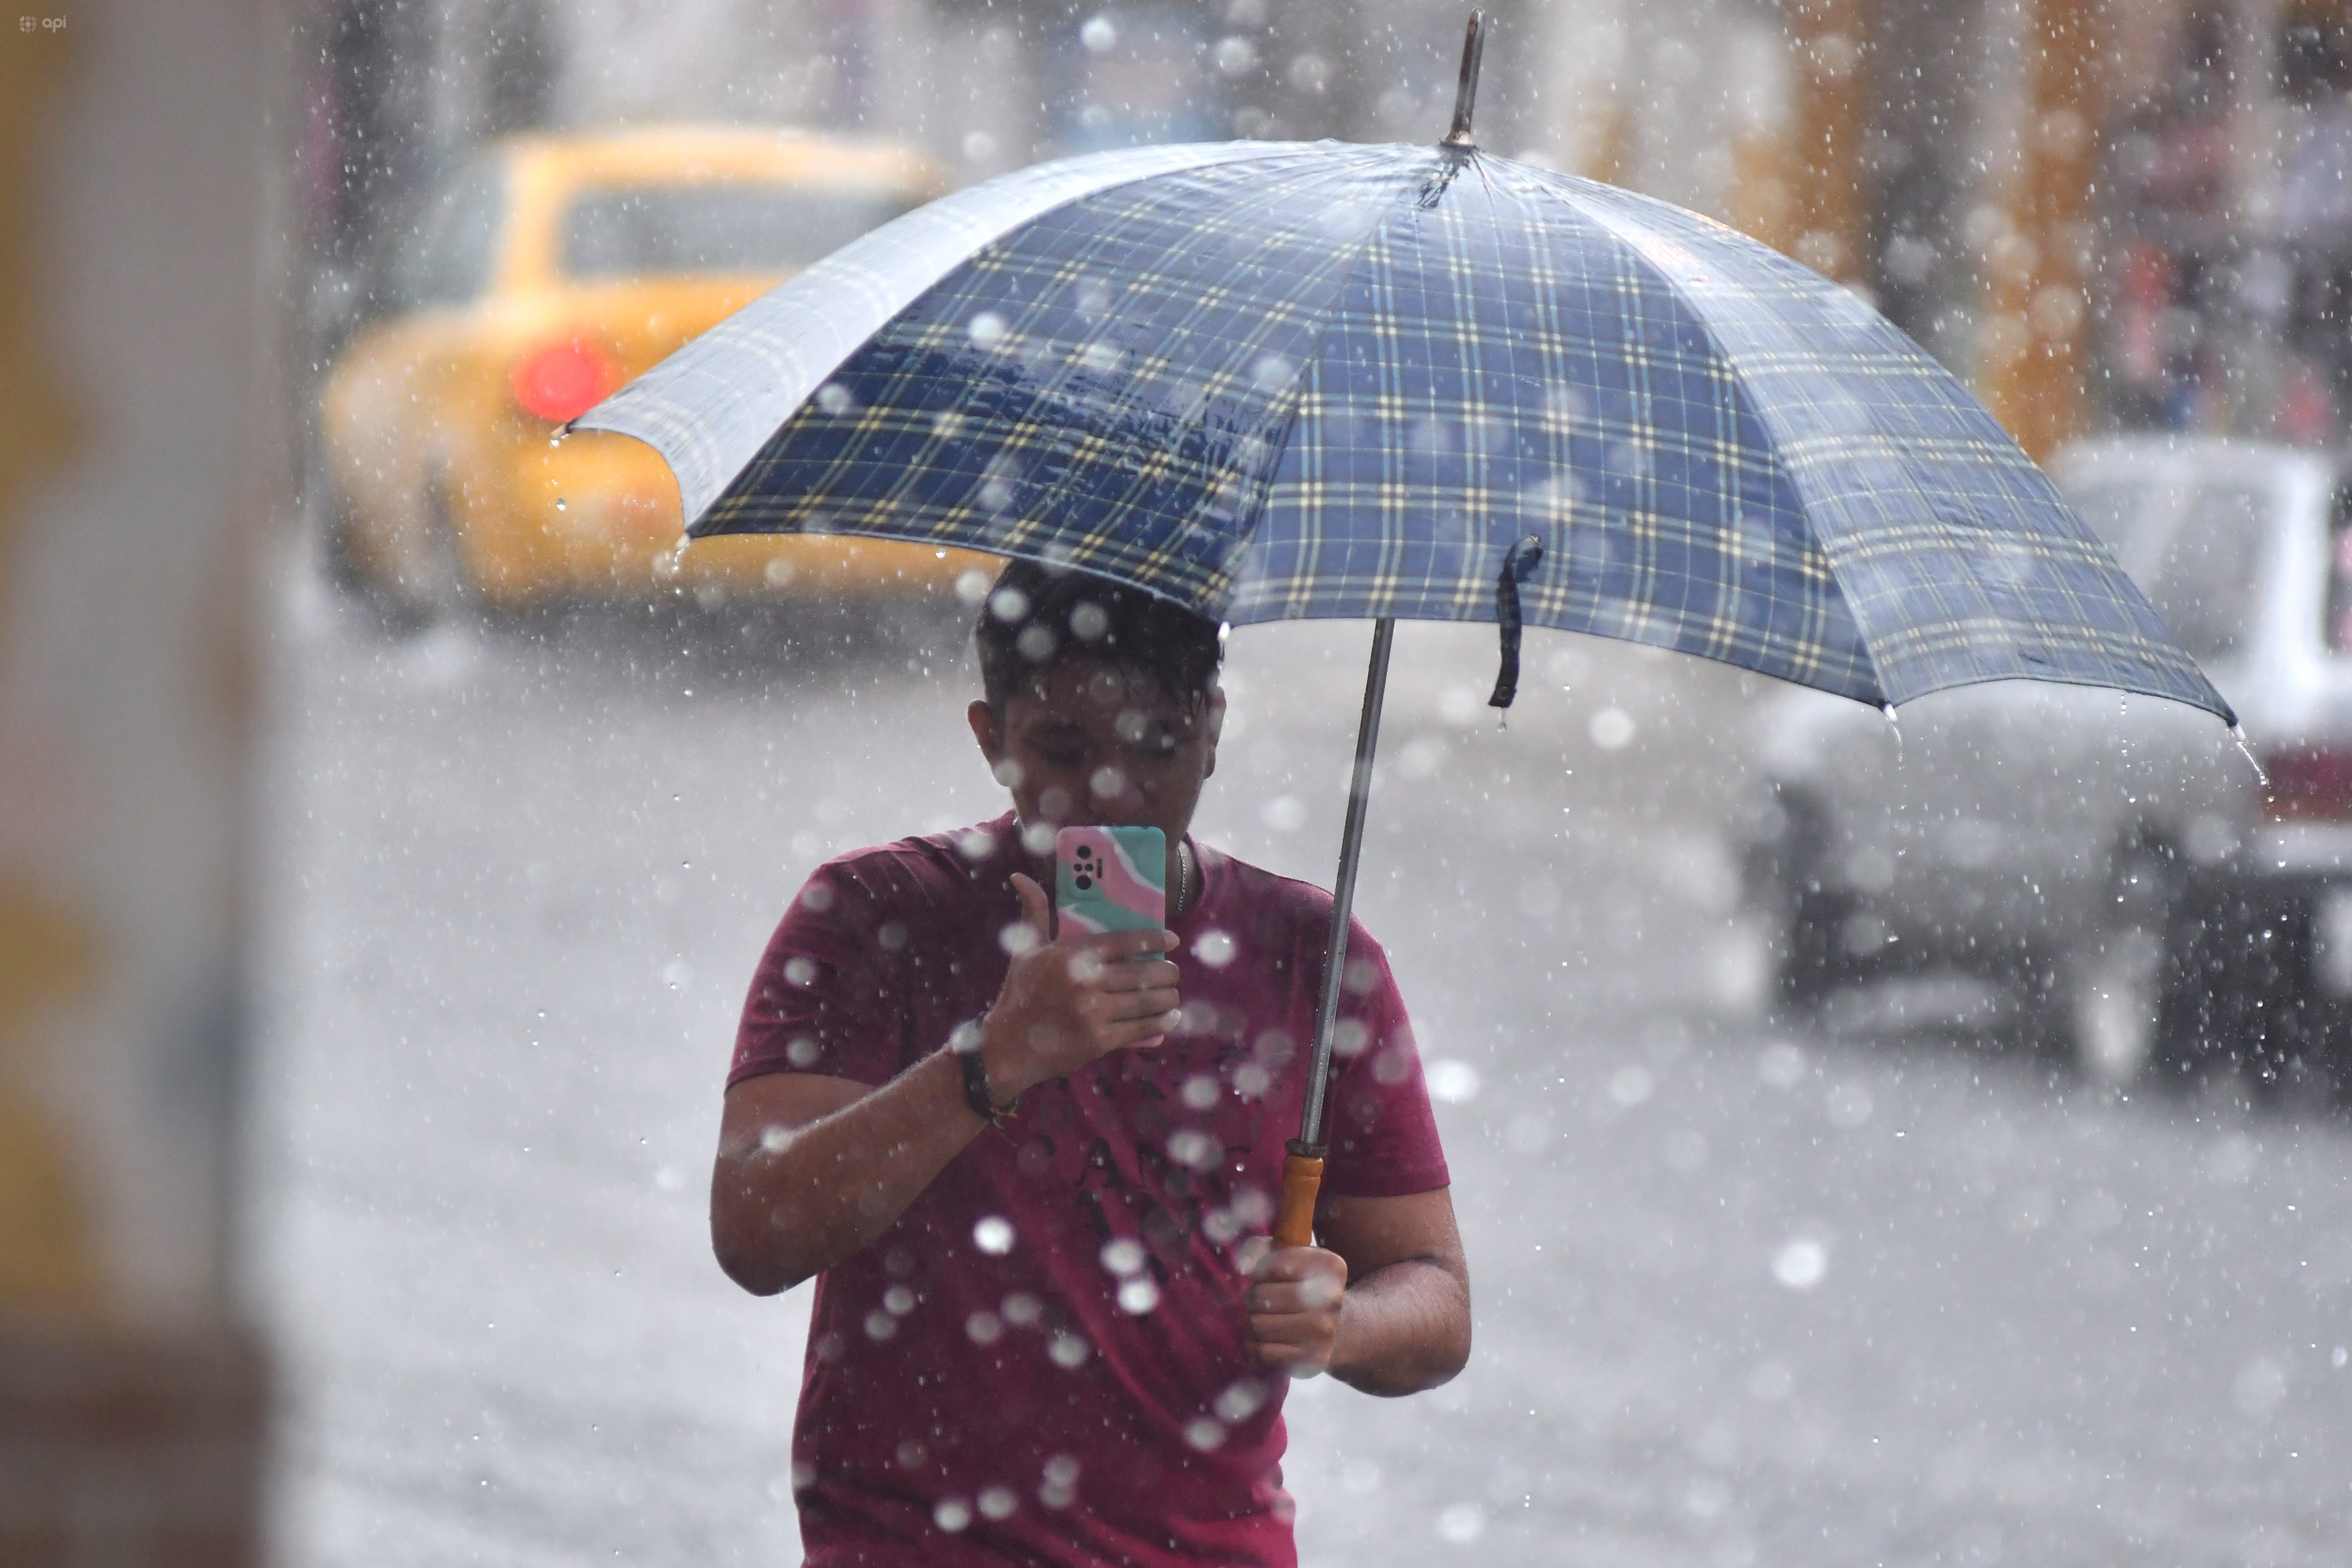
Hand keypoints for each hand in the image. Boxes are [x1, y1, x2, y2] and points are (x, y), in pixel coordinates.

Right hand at [978, 872, 1180, 1098]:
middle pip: (1143, 972)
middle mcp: (1084, 981)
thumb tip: (1021, 876)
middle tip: (1173, 972)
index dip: (1154, 939)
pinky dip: (1160, 1022)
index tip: (1172, 939)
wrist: (1008, 1046)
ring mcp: (1093, 1012)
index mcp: (1070, 954)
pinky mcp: (1099, 1040)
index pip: (1124, 941)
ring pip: (1147, 1000)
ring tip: (1173, 994)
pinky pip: (1140, 1028)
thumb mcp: (1025, 950)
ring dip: (1168, 997)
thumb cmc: (1019, 993)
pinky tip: (1169, 1018)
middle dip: (1167, 972)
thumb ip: (1033, 912)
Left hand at [1236, 1236, 1348, 1378]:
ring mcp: (1324, 1331)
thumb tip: (1242, 1267)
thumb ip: (1260, 1250)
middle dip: (1250, 1298)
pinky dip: (1252, 1345)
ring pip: (1258, 1325)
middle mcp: (1332, 1299)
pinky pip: (1264, 1352)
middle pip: (1262, 1296)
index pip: (1274, 1264)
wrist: (1334, 1328)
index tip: (1261, 1276)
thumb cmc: (1301, 1286)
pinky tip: (1257, 1339)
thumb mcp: (1287, 1257)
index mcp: (1330, 1266)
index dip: (1258, 1271)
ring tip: (1254, 1318)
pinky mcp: (1312, 1359)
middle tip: (1255, 1300)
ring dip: (1247, 1322)